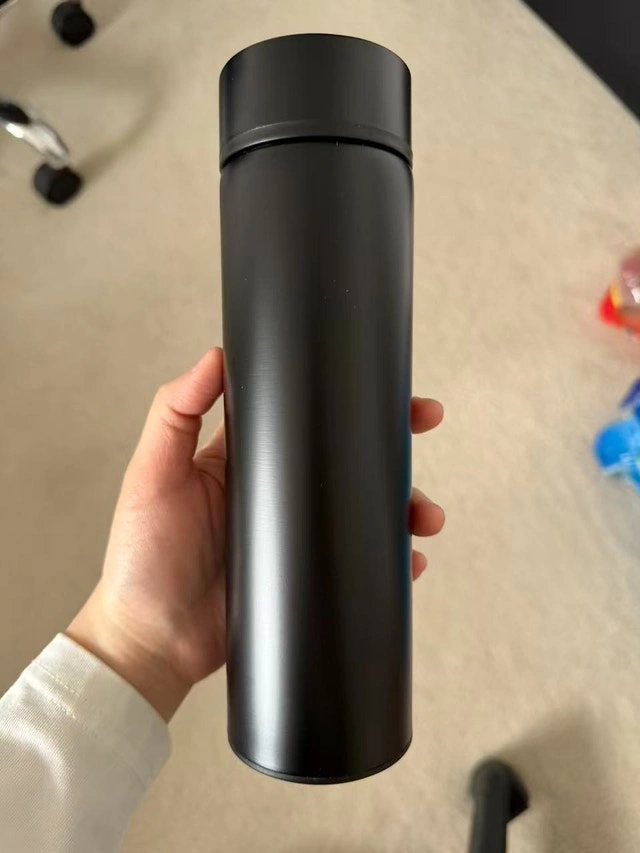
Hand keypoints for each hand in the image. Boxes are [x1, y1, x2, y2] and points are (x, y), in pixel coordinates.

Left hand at [67, 349, 444, 720]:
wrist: (152, 642)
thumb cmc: (142, 558)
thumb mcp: (152, 475)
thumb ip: (174, 414)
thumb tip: (213, 356)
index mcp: (246, 462)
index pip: (303, 418)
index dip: (341, 398)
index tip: (374, 380)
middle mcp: (279, 496)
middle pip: (346, 461)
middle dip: (390, 443)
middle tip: (422, 423)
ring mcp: (298, 539)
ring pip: (364, 513)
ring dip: (402, 506)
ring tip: (423, 516)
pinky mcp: (309, 580)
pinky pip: (360, 566)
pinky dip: (392, 562)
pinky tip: (409, 561)